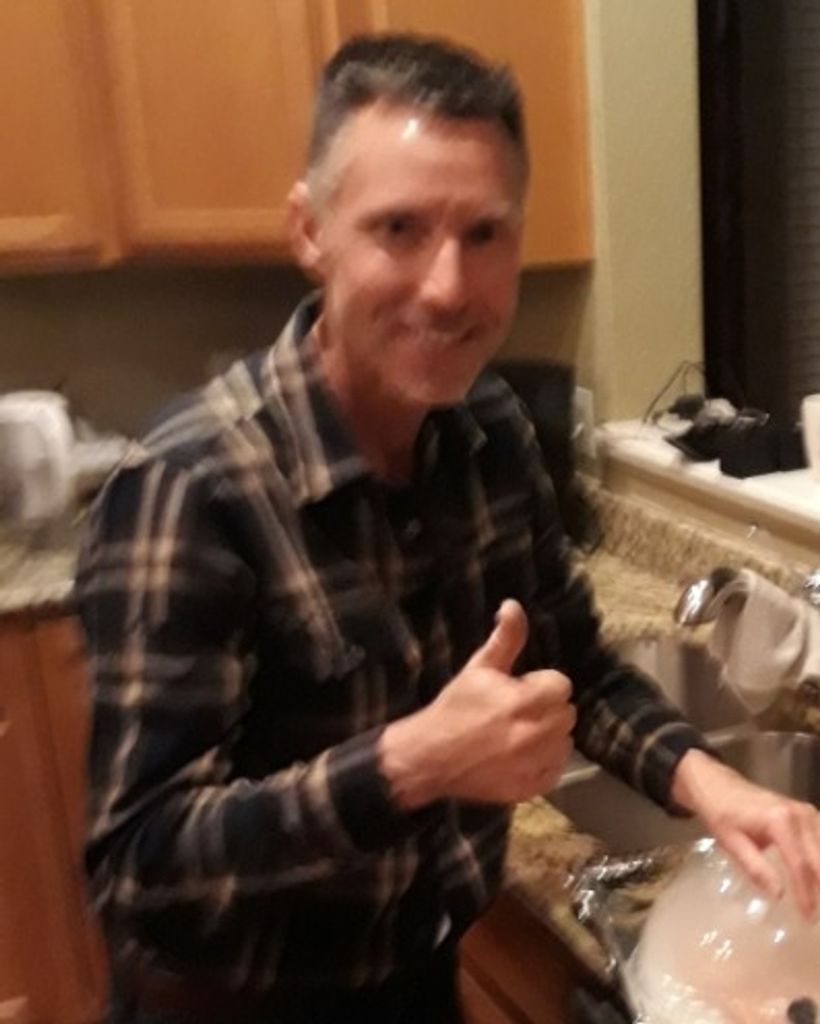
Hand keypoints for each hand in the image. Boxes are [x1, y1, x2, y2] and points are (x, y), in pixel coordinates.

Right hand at [379, 599, 575, 807]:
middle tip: (517, 710)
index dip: (540, 684)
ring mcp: (532, 765)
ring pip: (565, 741)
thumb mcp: (479, 668)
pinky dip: (544, 762)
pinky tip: (520, 755)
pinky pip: (556, 769)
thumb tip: (513, 605)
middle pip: (567, 713)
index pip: (561, 686)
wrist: (429, 756)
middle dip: (546, 708)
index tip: (519, 690)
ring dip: (548, 735)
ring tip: (519, 733)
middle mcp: (534, 735)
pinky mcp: (529, 788)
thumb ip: (505, 637)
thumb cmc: (455, 708)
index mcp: (524, 701)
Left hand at [672, 748, 819, 918]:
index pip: (799, 864)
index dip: (805, 893)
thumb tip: (779, 895)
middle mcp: (799, 814)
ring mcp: (806, 811)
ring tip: (817, 900)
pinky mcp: (806, 812)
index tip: (806, 916)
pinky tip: (817, 877)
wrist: (716, 784)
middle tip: (815, 915)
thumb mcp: (731, 843)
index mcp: (779, 821)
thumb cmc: (720, 813)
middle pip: (819, 858)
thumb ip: (756, 868)